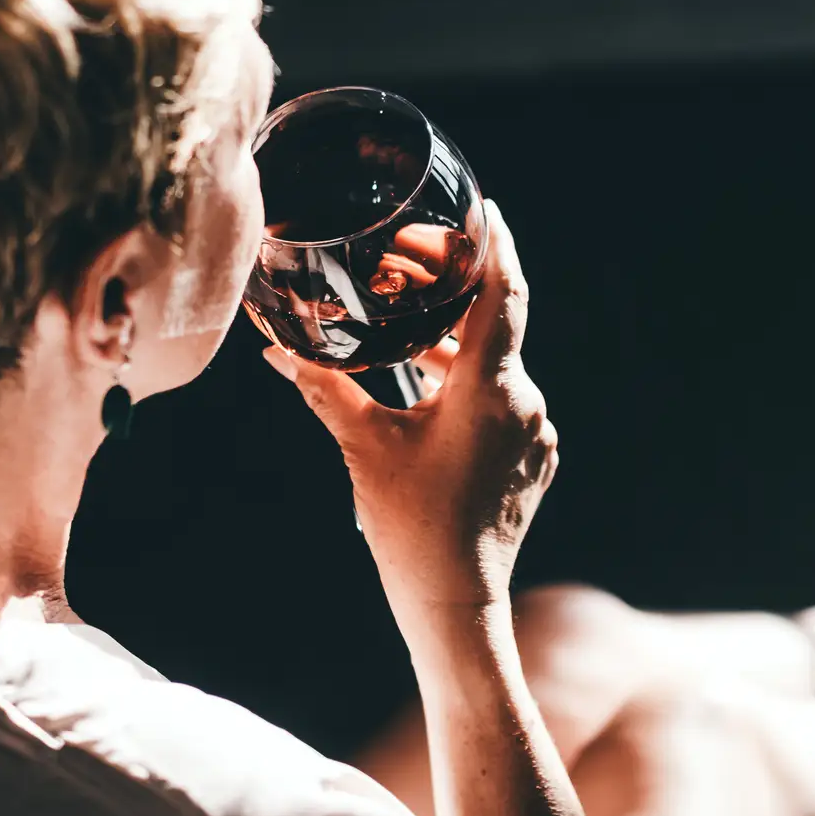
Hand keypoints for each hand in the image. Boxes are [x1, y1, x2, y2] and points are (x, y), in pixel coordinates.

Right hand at [264, 200, 557, 617]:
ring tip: (408, 341)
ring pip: (495, 372)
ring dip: (455, 352)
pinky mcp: (533, 465)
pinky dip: (469, 393)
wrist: (455, 606)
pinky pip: (503, 409)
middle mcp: (525, 406)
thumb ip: (326, 388)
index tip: (485, 209)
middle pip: (495, 329)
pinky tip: (428, 401)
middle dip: (455, 300)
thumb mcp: (362, 447)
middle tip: (414, 272)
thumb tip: (279, 351)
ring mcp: (535, 438)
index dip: (495, 245)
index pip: (504, 293)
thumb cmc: (411, 527)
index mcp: (491, 390)